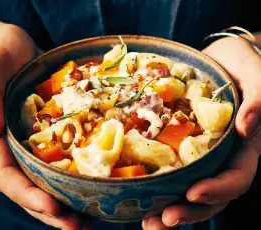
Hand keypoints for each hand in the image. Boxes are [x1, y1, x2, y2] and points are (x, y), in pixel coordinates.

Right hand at [0, 21, 84, 229]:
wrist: (10, 43)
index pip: (7, 175)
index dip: (28, 195)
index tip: (55, 208)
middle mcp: (15, 145)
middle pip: (31, 186)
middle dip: (53, 210)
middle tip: (80, 227)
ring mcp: (34, 140)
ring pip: (48, 176)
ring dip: (69, 198)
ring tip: (93, 217)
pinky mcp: (52, 130)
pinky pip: (64, 155)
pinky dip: (78, 171)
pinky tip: (97, 180)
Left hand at [143, 37, 260, 228]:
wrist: (219, 57)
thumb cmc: (240, 62)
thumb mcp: (255, 72)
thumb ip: (258, 98)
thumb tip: (245, 128)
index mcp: (242, 144)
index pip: (236, 176)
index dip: (218, 190)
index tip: (192, 194)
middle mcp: (221, 153)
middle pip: (211, 193)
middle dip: (189, 209)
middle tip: (163, 220)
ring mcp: (201, 150)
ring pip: (189, 187)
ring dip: (169, 207)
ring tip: (147, 221)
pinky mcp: (180, 142)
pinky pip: (172, 167)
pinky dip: (158, 184)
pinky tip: (139, 194)